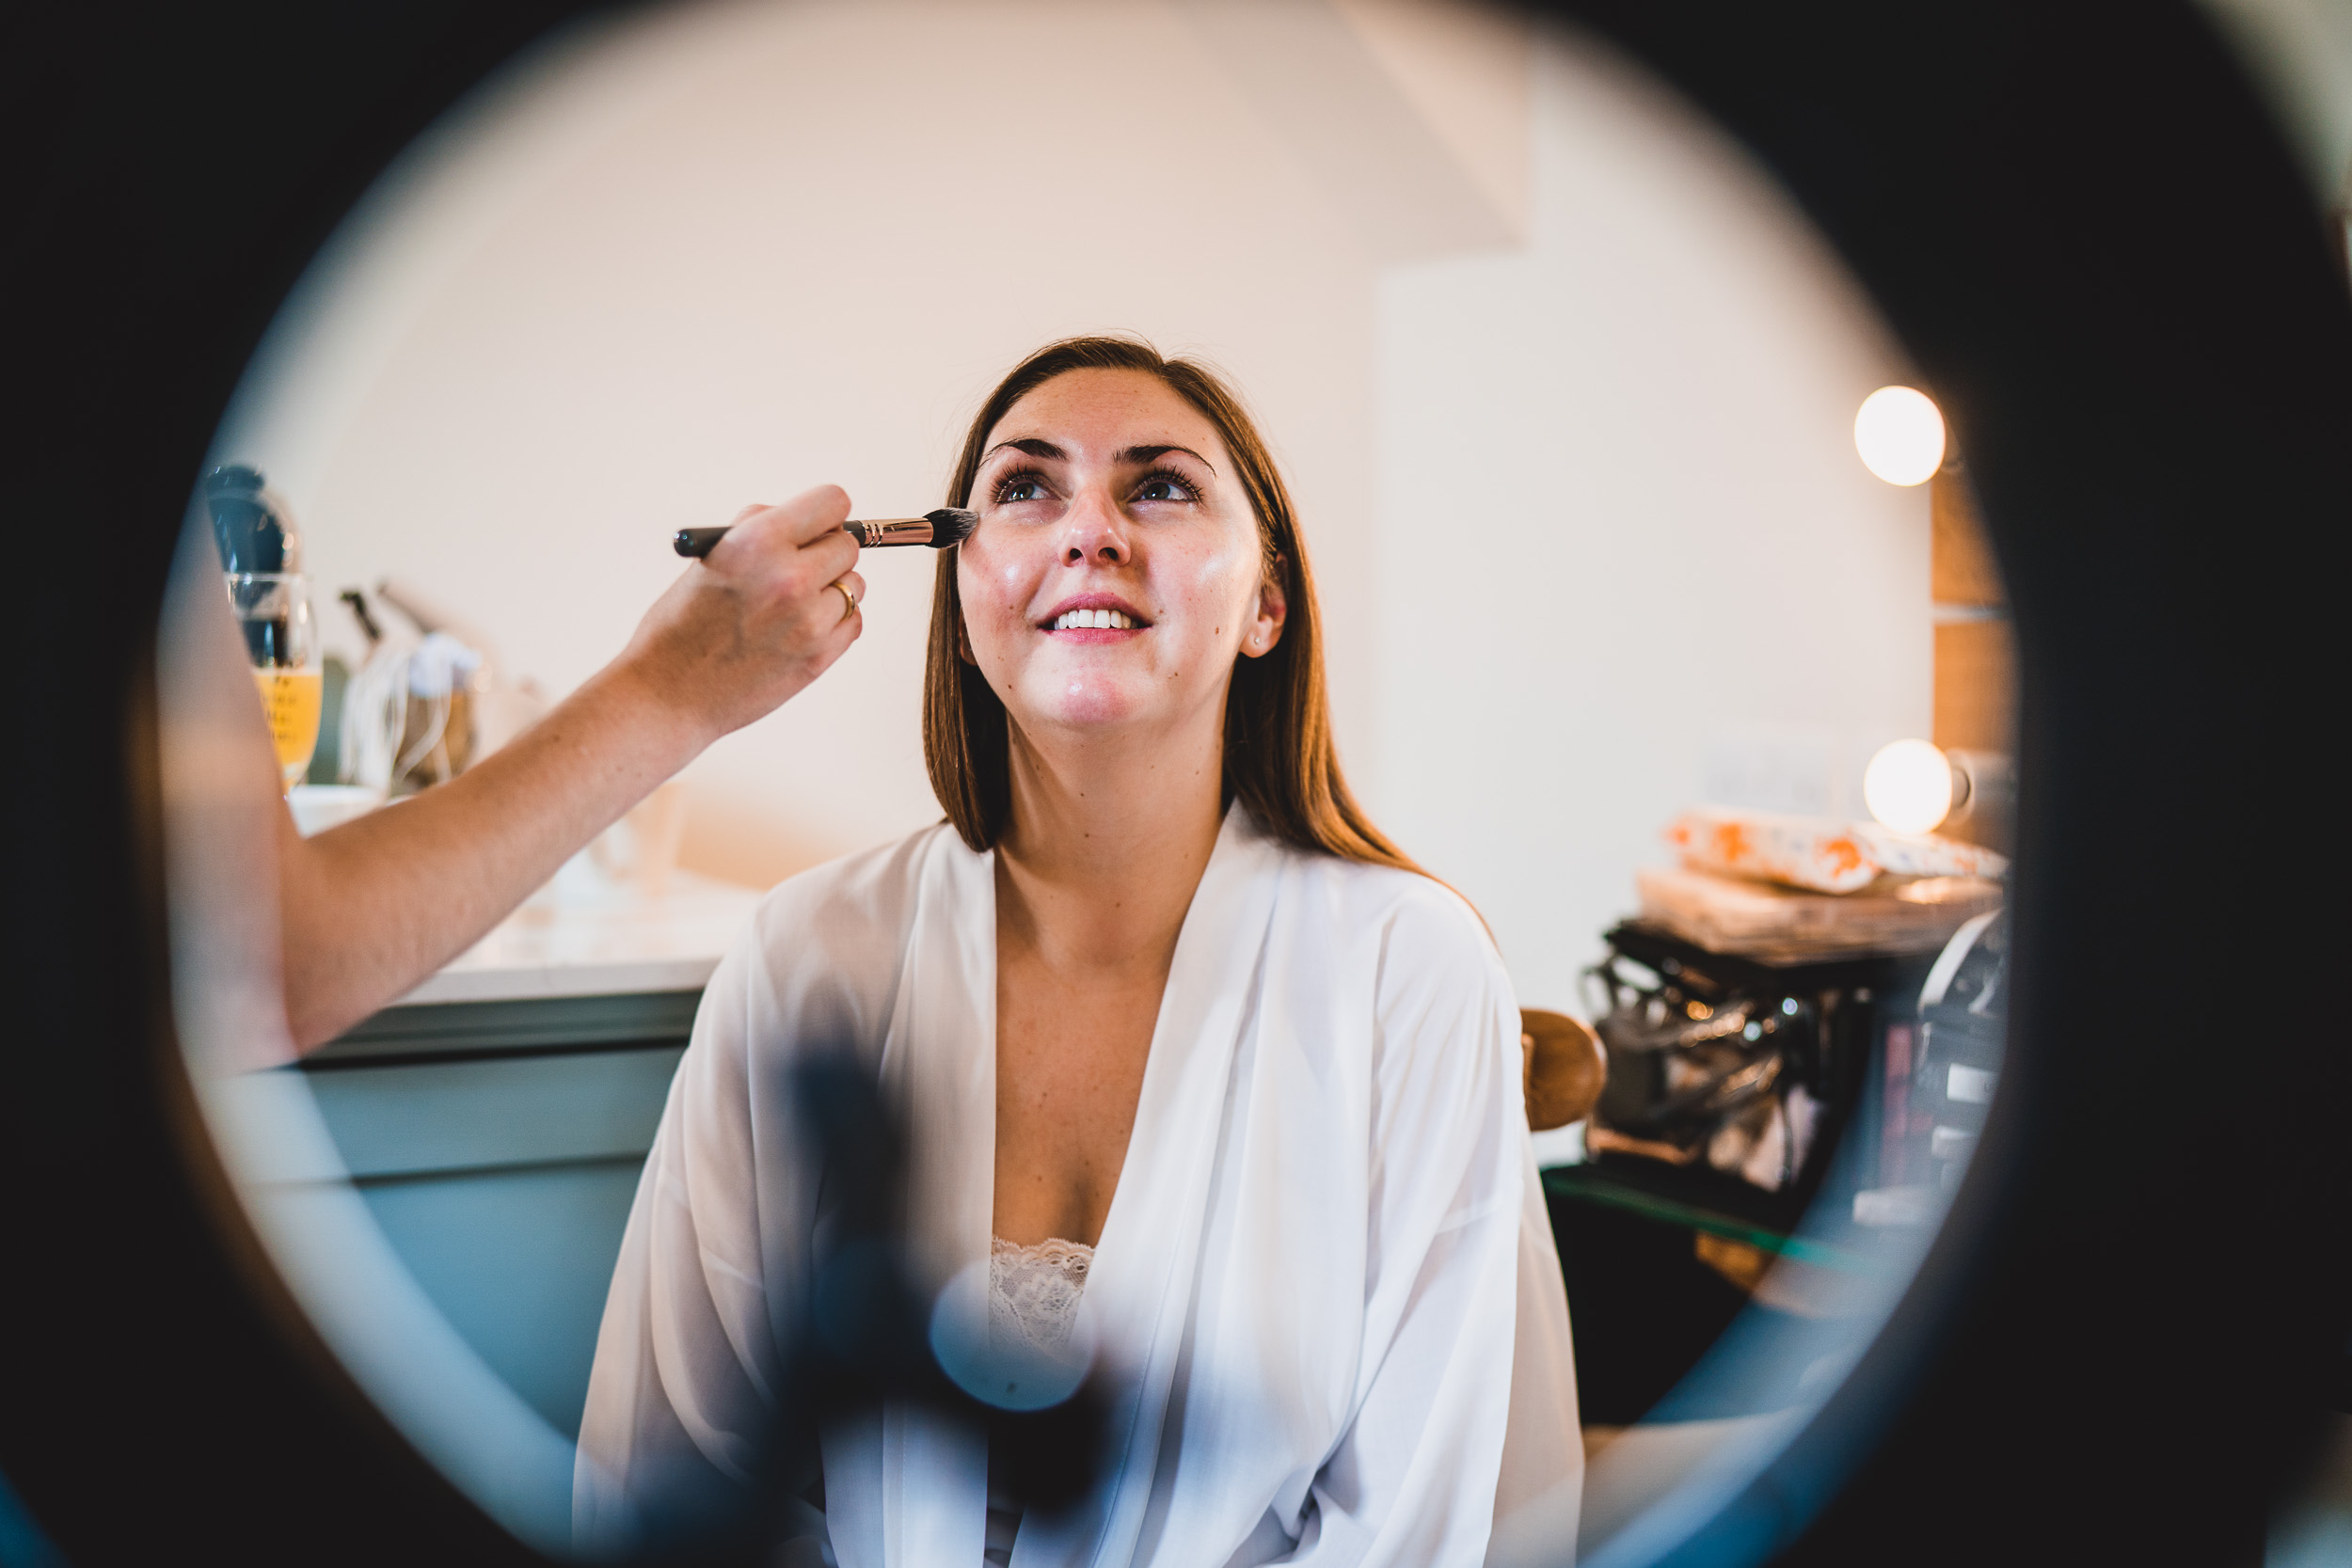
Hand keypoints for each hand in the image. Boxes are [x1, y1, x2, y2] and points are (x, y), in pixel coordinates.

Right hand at [603, 486, 865, 752]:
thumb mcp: (711, 557)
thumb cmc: (680, 624)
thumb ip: (761, 531)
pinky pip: (852, 621)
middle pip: (848, 546)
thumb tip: (812, 521)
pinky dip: (834, 622)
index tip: (817, 525)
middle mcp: (789, 577)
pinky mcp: (819, 656)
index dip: (826, 513)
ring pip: (854, 585)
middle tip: (799, 567)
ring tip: (791, 604)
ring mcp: (809, 620)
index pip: (833, 502)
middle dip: (826, 552)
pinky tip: (799, 628)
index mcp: (757, 542)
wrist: (666, 693)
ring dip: (832, 589)